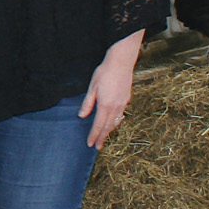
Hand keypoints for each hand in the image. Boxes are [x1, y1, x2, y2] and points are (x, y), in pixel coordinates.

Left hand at [80, 30, 143, 148]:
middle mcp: (116, 107)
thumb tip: (82, 116)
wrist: (121, 62)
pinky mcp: (126, 99)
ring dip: (109, 131)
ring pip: (116, 122)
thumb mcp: (92, 87)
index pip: (98, 125)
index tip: (90, 143)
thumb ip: (88, 103)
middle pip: (108, 126)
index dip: (94, 135)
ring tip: (104, 137)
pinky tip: (113, 122)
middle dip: (102, 137)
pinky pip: (120, 114)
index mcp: (105, 105)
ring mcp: (123, 103)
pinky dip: (116, 122)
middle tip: (97, 146)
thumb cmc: (105, 72)